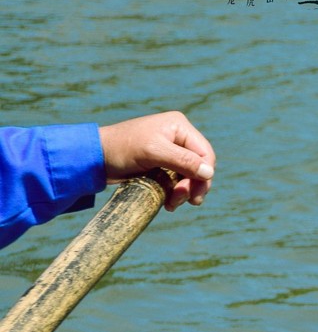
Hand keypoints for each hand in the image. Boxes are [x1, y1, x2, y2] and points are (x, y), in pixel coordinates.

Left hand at [98, 112, 216, 210]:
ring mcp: (171, 152)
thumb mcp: (154, 152)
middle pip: (200, 166)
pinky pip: (178, 181)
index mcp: (179, 127)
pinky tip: (168, 202)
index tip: (195, 193)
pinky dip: (176, 193)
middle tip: (184, 201)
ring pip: (190, 176)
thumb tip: (209, 172)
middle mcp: (178, 137)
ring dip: (185, 192)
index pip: (205, 153)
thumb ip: (183, 161)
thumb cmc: (122, 148)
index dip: (204, 174)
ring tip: (172, 204)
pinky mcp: (162, 165)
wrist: (94, 158)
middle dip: (193, 185)